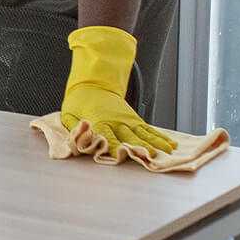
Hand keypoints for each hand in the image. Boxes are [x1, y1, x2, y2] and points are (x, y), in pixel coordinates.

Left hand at [61, 26, 176, 157]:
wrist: (93, 84)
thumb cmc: (79, 102)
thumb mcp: (69, 114)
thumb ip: (74, 128)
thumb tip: (81, 137)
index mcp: (100, 121)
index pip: (108, 137)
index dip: (115, 147)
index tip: (121, 156)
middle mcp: (117, 121)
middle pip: (130, 137)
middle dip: (140, 147)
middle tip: (151, 156)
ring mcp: (128, 120)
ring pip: (144, 133)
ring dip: (156, 143)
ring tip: (167, 152)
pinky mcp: (135, 119)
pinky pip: (149, 129)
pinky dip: (160, 136)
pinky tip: (171, 144)